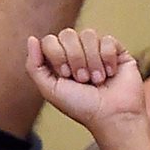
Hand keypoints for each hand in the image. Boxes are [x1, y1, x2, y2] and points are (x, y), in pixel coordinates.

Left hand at [26, 28, 143, 129]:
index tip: (66, 75)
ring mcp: (97, 50)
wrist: (112, 115)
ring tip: (97, 79)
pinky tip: (110, 73)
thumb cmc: (82, 107)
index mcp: (60, 60)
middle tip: (83, 79)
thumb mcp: (50, 90)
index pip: (50, 40)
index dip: (57, 55)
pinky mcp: (117, 51)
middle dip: (75, 58)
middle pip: (68, 34)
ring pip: (88, 34)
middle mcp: (78, 52)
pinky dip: (108, 58)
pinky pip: (108, 40)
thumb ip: (34, 66)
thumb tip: (32, 39)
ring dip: (92, 60)